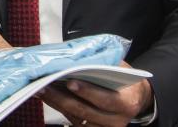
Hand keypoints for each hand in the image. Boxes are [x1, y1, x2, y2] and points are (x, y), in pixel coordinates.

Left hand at [39, 61, 153, 126]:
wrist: (135, 97)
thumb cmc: (125, 80)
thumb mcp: (120, 69)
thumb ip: (104, 65)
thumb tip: (79, 58)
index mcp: (127, 103)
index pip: (106, 100)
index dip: (87, 92)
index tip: (70, 83)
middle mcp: (117, 120)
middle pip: (85, 111)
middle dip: (62, 98)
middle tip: (45, 85)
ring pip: (77, 118)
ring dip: (57, 104)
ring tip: (42, 90)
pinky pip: (74, 122)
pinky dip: (61, 109)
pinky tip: (50, 97)